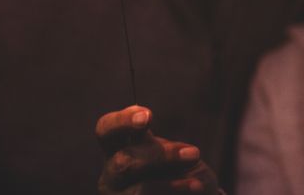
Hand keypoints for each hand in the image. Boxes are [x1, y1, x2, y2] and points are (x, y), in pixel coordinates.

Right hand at [97, 106, 220, 193]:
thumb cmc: (180, 170)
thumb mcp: (173, 152)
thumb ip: (162, 148)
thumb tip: (159, 147)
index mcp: (117, 147)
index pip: (105, 129)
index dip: (122, 121)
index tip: (148, 116)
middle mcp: (111, 173)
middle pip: (123, 161)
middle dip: (160, 156)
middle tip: (194, 153)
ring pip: (139, 190)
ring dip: (172, 185)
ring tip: (198, 184)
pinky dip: (175, 193)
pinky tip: (195, 191)